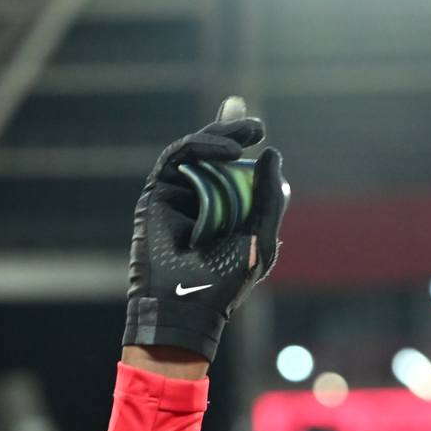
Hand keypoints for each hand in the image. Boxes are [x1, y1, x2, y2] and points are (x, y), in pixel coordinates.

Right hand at [120, 96, 287, 363]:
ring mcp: (179, 196)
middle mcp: (203, 201)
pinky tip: (227, 153)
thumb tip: (272, 154)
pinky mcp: (158, 194)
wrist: (185, 305)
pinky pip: (178, 159)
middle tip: (254, 125)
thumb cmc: (225, 281)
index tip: (260, 132)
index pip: (237, 173)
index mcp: (229, 213)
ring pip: (197, 153)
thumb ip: (267, 197)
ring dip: (220, 139)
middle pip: (216, 157)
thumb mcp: (260, 236)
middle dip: (233, 135)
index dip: (245, 148)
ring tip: (244, 135)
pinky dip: (201, 149)